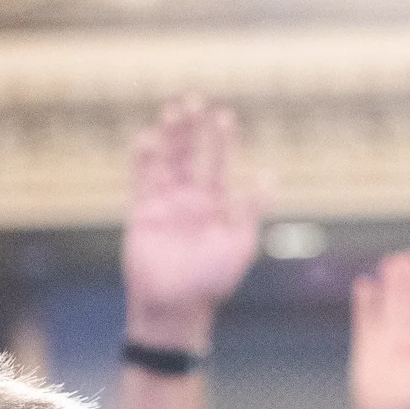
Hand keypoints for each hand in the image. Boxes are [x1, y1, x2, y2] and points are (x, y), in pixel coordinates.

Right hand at [123, 98, 262, 351]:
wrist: (175, 308)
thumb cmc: (211, 281)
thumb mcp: (240, 243)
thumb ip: (251, 208)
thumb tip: (269, 175)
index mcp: (215, 206)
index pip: (218, 163)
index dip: (222, 140)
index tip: (225, 116)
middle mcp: (189, 201)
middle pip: (190, 155)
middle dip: (192, 129)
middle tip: (194, 100)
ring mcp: (164, 205)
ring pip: (166, 161)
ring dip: (169, 137)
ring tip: (172, 110)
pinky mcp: (141, 214)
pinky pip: (141, 181)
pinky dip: (142, 160)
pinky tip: (147, 137)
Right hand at [349, 252, 409, 408]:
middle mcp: (408, 335)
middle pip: (408, 304)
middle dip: (408, 282)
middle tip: (408, 258)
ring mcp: (386, 339)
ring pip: (388, 307)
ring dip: (389, 286)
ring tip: (389, 263)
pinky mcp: (366, 345)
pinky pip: (364, 321)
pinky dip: (364, 304)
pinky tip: (364, 284)